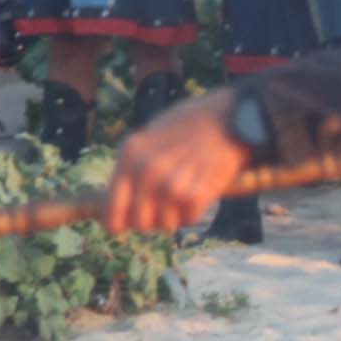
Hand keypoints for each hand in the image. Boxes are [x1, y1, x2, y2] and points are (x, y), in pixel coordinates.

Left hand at [103, 85, 250, 232]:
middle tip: (164, 206)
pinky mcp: (197, 192)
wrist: (229, 115)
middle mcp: (147, 169)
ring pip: (167, 224)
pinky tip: (200, 191)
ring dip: (176, 215)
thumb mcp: (150, 140)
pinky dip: (195, 211)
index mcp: (130, 154)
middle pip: (140, 222)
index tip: (125, 225)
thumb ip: (131, 170)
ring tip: (185, 192)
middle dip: (152, 220)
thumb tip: (112, 207)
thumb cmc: (188, 127)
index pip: (112, 209)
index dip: (118, 222)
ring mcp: (172, 182)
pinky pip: (190, 218)